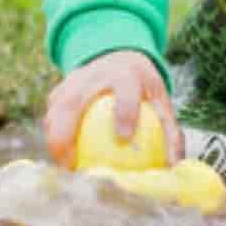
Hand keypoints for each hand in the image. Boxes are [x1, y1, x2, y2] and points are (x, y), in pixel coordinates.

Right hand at [43, 49, 183, 168]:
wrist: (119, 58)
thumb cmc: (142, 87)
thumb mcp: (160, 101)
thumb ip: (169, 131)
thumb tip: (174, 166)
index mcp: (126, 74)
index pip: (125, 91)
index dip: (124, 112)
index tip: (124, 138)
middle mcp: (95, 74)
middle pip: (72, 103)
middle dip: (66, 134)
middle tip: (73, 165)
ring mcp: (73, 80)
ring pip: (56, 110)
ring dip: (55, 140)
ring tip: (66, 168)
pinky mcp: (60, 89)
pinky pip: (51, 115)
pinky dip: (53, 137)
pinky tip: (62, 161)